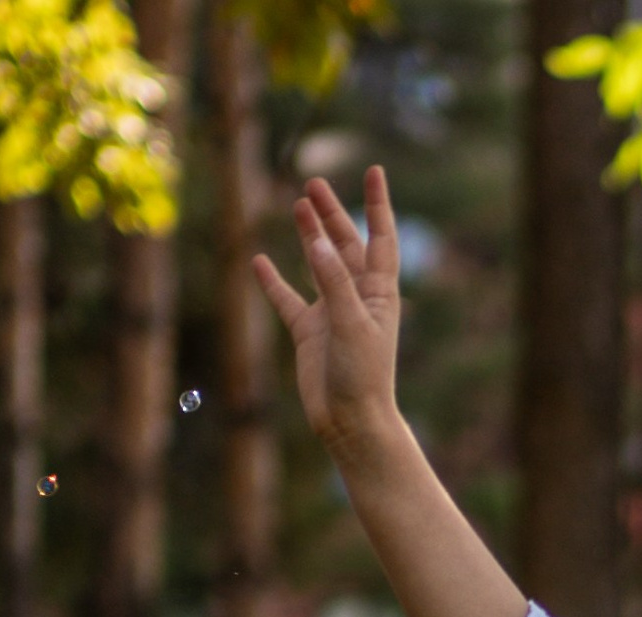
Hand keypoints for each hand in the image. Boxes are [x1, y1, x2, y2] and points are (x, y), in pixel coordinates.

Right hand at [252, 166, 402, 453]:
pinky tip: (260, 261)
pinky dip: (275, 281)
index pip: (381, 238)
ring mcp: (333, 314)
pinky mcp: (310, 333)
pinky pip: (289, 300)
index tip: (374, 171)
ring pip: (319, 265)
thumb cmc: (361, 375)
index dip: (377, 204)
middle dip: (333, 214)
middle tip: (314, 182)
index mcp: (380, 293)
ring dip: (309, 236)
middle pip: (347, 245)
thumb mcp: (350, 323)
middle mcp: (359, 298)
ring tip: (297, 204)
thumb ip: (334, 281)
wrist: (350, 422)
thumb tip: (318, 241)